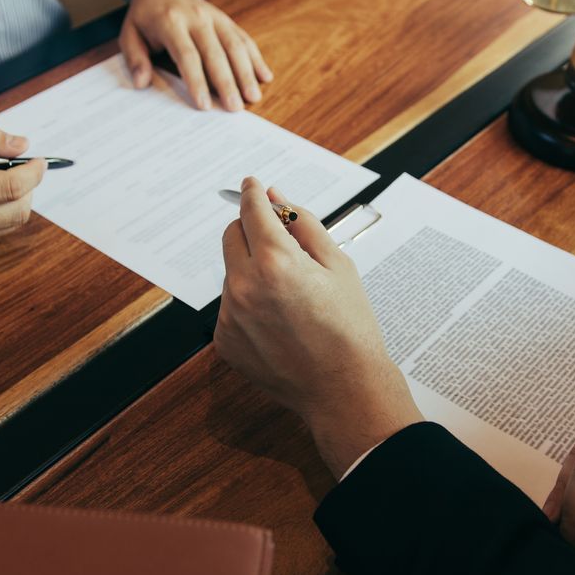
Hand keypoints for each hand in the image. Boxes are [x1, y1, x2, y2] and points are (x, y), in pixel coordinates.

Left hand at [120, 0, 272, 111]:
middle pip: (215, 53)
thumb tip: (141, 83)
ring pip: (234, 46)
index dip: (197, 81)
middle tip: (235, 108)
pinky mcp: (226, 20)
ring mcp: (215, 18)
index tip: (204, 104)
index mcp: (170, 22)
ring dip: (246, 73)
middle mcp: (196, 18)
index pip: (187, 55)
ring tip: (253, 97)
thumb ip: (135, 58)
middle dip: (227, 82)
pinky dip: (255, 58)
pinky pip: (244, 39)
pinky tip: (264, 76)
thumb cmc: (145, 15)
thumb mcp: (130, 33)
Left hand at [214, 177, 422, 476]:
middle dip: (250, 229)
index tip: (252, 185)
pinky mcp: (225, 341)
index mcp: (275, 262)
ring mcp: (230, 316)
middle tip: (277, 239)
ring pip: (232, 272)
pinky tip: (279, 322)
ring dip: (252, 270)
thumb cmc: (349, 327)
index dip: (252, 194)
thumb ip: (303, 224)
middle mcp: (244, 286)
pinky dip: (249, 304)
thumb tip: (277, 199)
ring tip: (291, 298)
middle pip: (231, 236)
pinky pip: (231, 306)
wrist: (344, 389)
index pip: (251, 211)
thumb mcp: (338, 265)